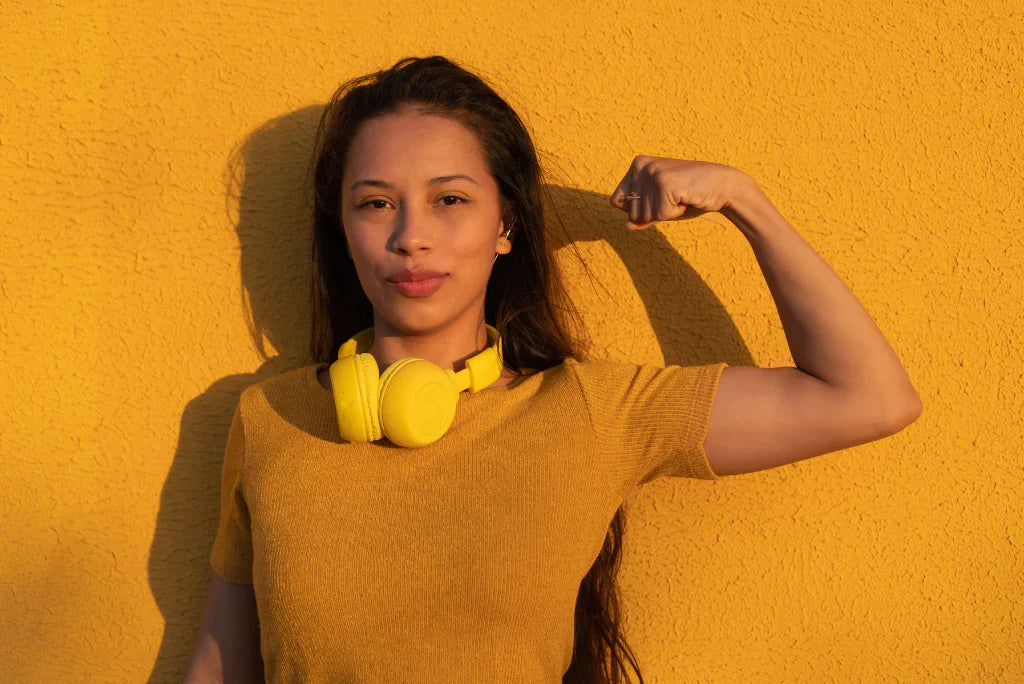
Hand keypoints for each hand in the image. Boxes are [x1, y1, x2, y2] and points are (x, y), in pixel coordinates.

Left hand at [610, 155, 752, 229]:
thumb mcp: (661, 208)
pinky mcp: (664, 183)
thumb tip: (628, 226)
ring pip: (644, 216)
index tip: (660, 198)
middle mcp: (640, 164)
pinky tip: (686, 198)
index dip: (638, 210)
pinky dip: (675, 213)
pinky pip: (660, 215)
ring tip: (681, 197)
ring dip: (666, 214)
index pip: (616, 201)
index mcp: (636, 165)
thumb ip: (642, 216)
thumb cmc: (690, 197)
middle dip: (654, 213)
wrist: (722, 187)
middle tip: (674, 198)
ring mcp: (651, 172)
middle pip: (630, 212)